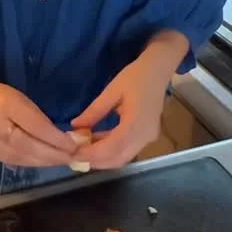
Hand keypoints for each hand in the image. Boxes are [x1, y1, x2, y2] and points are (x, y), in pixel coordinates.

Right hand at [0, 79, 76, 167]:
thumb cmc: (2, 96)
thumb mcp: (23, 99)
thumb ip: (40, 119)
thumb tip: (64, 139)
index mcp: (6, 106)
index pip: (36, 127)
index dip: (56, 139)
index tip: (74, 145)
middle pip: (30, 147)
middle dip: (54, 155)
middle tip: (74, 157)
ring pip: (25, 158)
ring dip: (47, 161)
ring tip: (64, 161)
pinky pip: (18, 162)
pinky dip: (35, 163)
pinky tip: (47, 162)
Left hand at [72, 33, 187, 169]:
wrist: (158, 71)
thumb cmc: (135, 77)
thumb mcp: (111, 91)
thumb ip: (94, 111)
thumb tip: (75, 127)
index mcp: (137, 123)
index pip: (112, 148)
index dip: (92, 154)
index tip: (73, 153)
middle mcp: (145, 136)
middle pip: (118, 159)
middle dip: (95, 160)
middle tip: (74, 154)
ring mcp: (148, 138)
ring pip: (123, 158)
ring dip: (102, 157)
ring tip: (82, 148)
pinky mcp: (147, 137)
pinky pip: (127, 150)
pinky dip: (110, 150)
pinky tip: (95, 141)